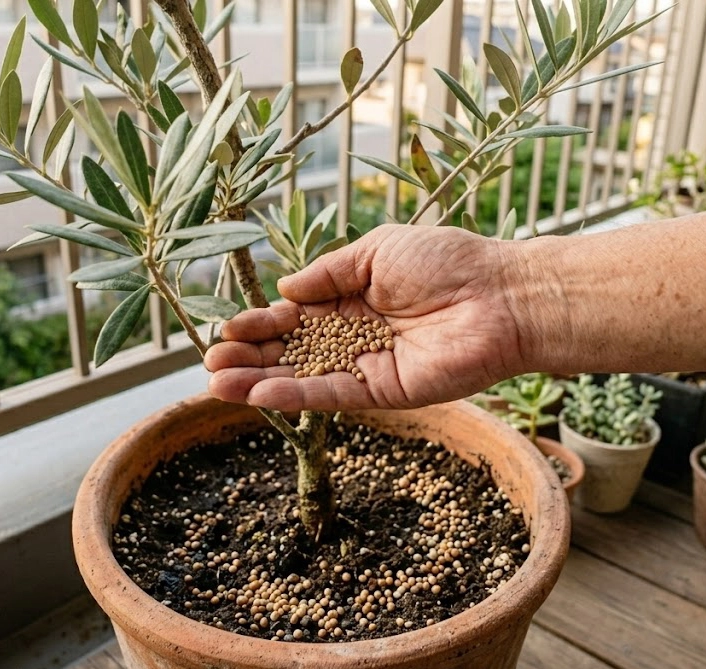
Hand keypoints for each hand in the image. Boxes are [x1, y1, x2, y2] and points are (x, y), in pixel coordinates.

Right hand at [205, 225, 523, 410]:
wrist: (497, 295)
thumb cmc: (445, 261)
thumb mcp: (376, 250)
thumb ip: (328, 273)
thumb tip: (283, 288)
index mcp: (350, 298)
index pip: (293, 315)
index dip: (260, 323)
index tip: (226, 329)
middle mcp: (353, 334)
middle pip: (290, 350)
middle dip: (249, 357)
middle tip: (208, 363)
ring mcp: (365, 366)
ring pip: (302, 377)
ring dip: (258, 382)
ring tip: (214, 384)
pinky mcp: (382, 392)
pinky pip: (331, 395)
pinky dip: (294, 397)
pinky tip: (258, 396)